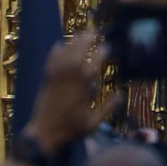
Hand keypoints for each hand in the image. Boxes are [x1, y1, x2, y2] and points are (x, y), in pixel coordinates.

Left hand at [22, 34, 122, 155]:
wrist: (44, 133)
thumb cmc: (70, 129)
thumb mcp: (93, 123)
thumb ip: (108, 108)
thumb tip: (121, 95)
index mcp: (82, 87)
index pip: (93, 64)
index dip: (101, 53)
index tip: (107, 46)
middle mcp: (69, 77)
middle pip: (78, 52)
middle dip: (86, 40)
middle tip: (94, 32)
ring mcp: (56, 76)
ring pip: (65, 53)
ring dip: (73, 42)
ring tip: (81, 34)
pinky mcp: (46, 79)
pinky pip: (51, 60)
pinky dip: (55, 51)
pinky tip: (59, 44)